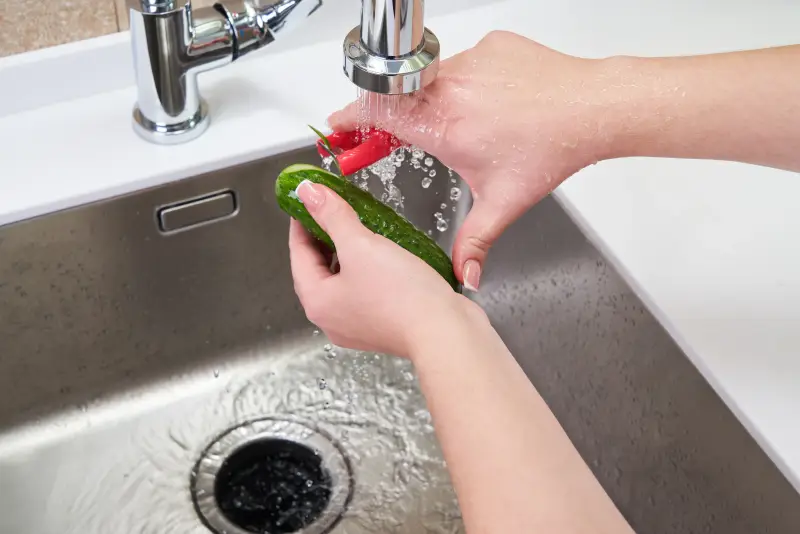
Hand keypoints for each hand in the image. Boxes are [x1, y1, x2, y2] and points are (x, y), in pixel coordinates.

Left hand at [288, 180, 479, 357]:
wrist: (445, 332)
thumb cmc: (400, 294)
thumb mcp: (361, 245)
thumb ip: (333, 216)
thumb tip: (307, 192)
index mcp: (317, 301)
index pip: (298, 254)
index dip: (302, 222)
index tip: (309, 199)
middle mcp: (331, 319)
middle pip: (319, 269)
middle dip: (325, 238)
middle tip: (334, 209)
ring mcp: (357, 327)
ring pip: (343, 281)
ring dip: (348, 254)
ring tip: (361, 228)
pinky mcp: (383, 327)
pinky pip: (365, 292)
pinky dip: (367, 270)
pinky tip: (384, 255)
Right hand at [328, 31, 611, 289]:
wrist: (591, 107)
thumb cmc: (550, 148)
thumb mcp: (503, 204)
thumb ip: (475, 243)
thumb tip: (463, 276)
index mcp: (442, 125)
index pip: (376, 115)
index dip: (350, 120)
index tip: (337, 127)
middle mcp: (448, 88)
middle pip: (398, 97)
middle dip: (392, 117)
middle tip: (400, 134)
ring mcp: (468, 62)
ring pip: (432, 80)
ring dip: (436, 100)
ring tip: (475, 124)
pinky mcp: (488, 46)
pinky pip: (464, 63)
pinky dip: (469, 83)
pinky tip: (494, 103)